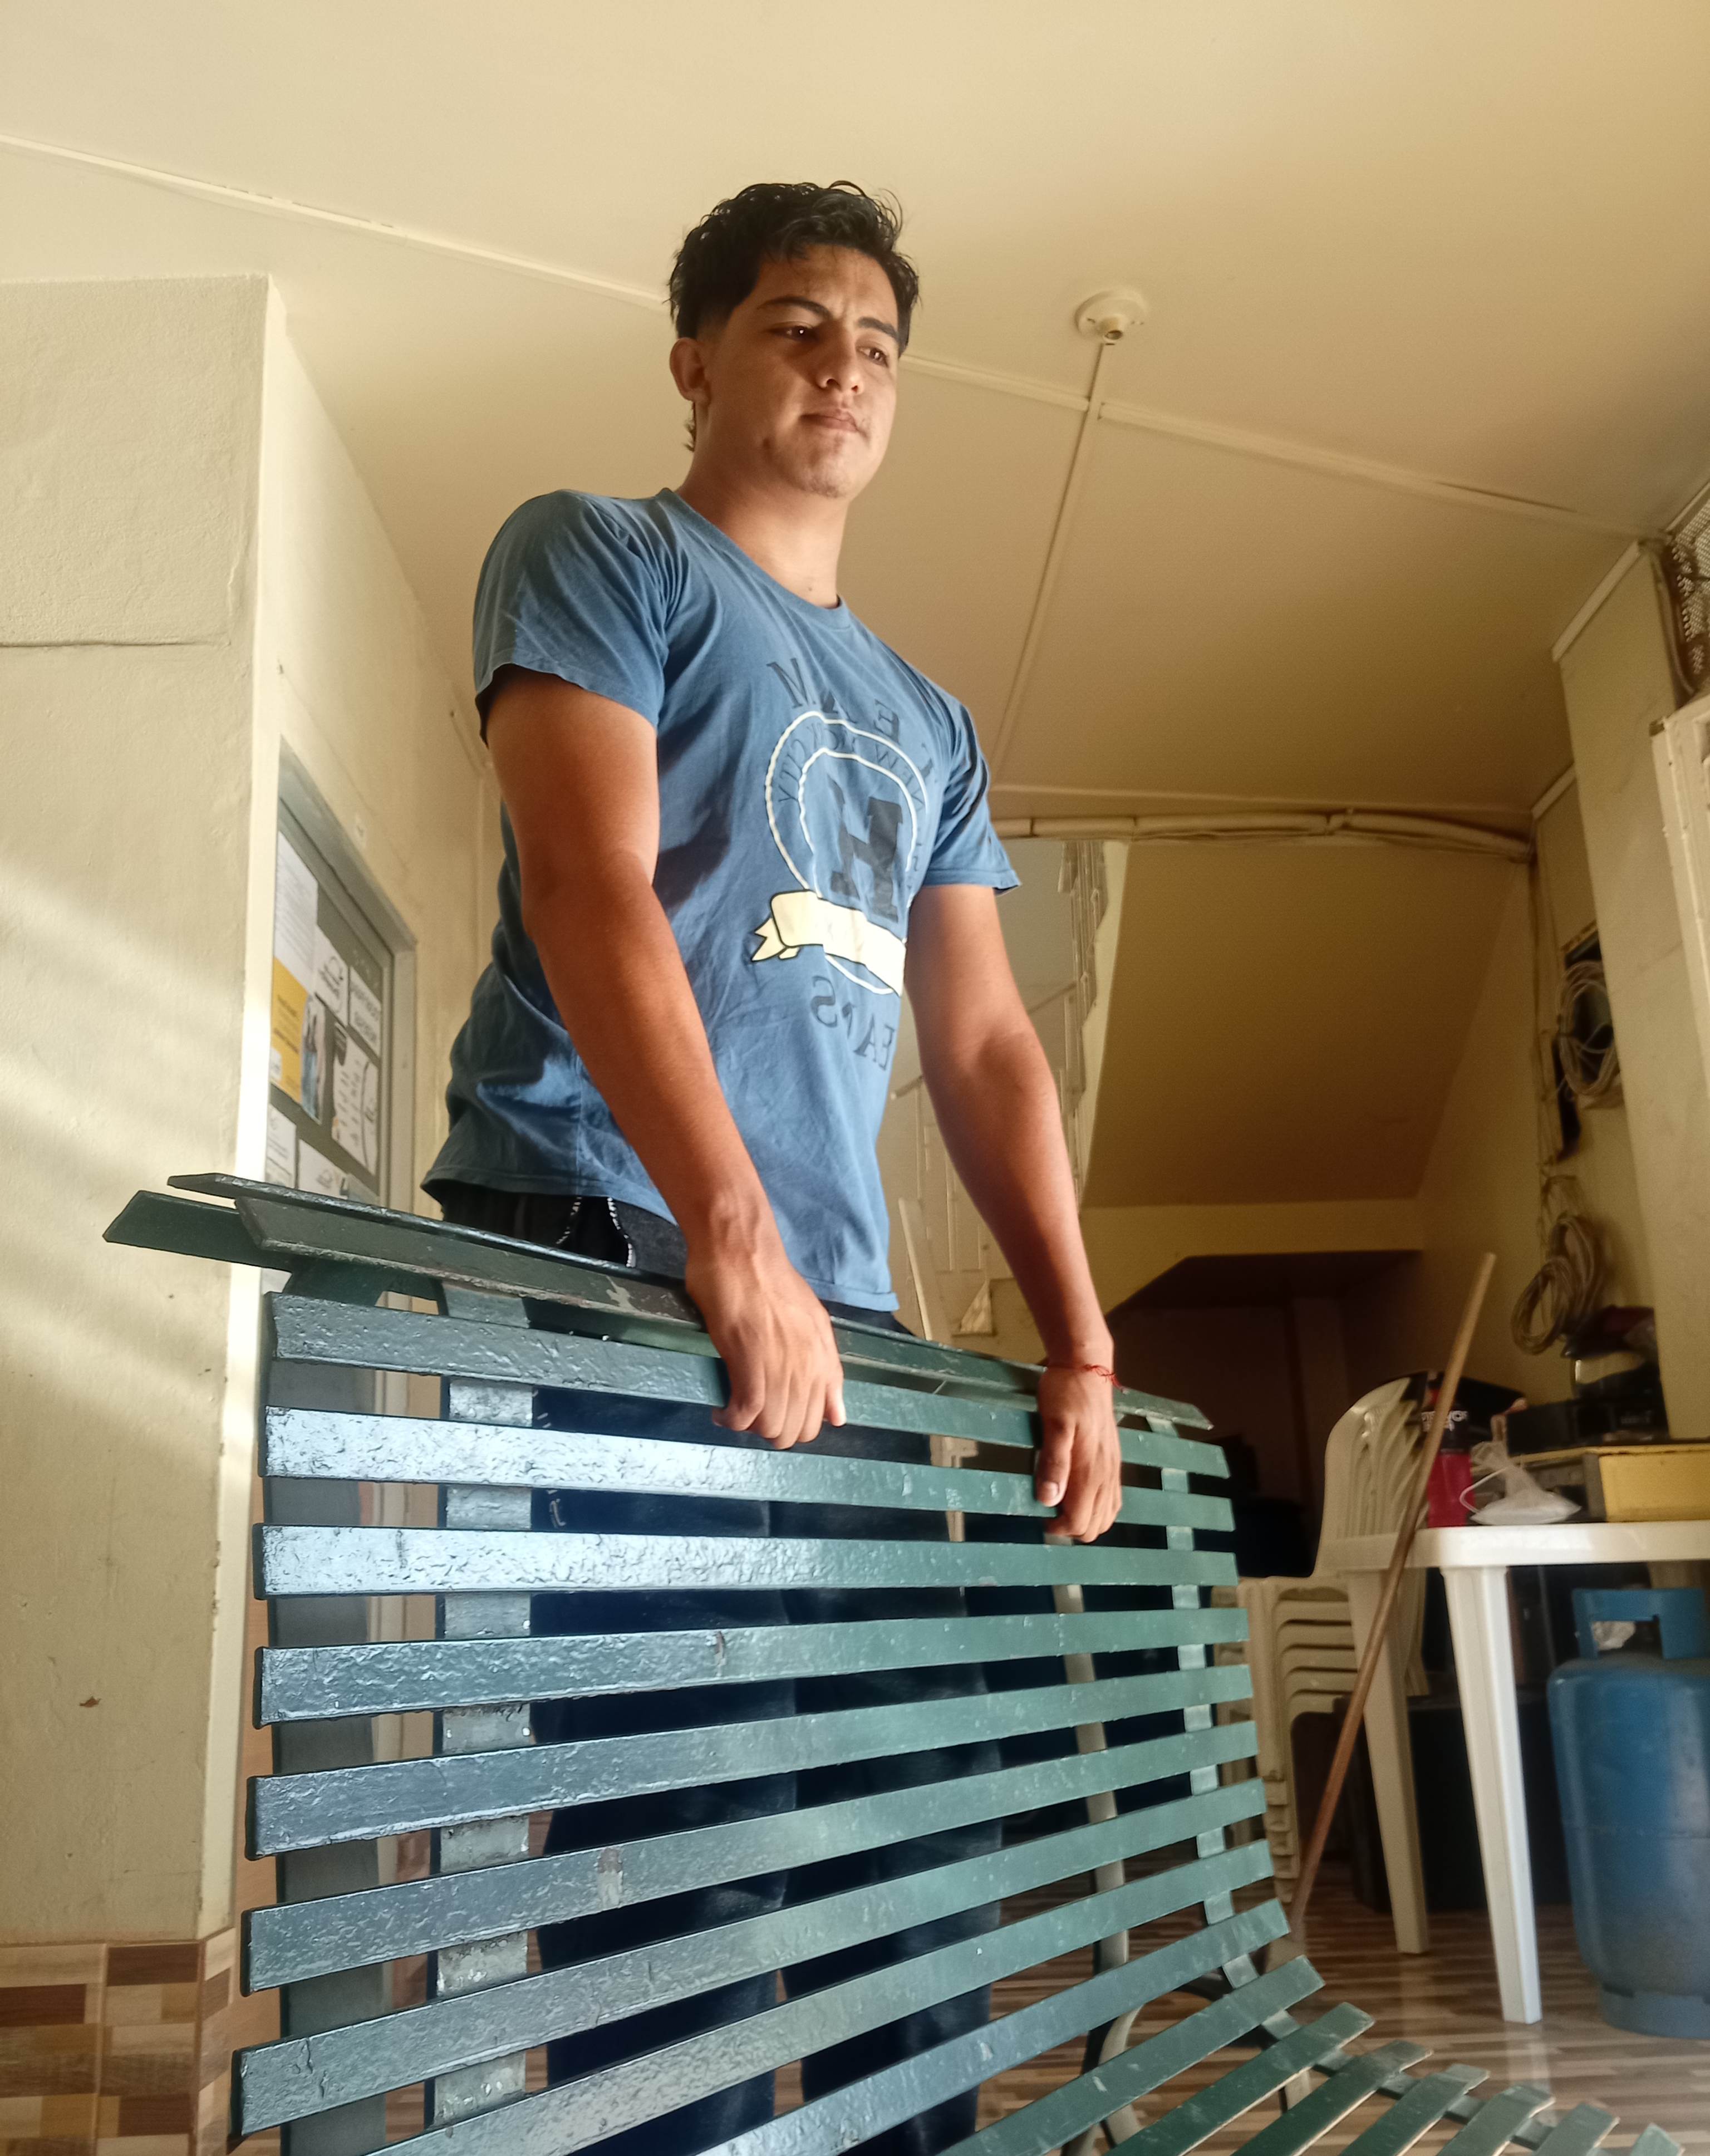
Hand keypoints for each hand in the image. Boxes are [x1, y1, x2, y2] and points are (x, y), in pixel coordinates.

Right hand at [686, 1230, 846, 1449]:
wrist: (742, 1252)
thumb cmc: (770, 1281)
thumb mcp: (813, 1323)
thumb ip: (827, 1370)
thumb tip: (838, 1416)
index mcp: (824, 1359)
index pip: (817, 1421)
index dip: (790, 1424)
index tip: (771, 1411)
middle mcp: (808, 1368)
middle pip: (792, 1430)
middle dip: (768, 1429)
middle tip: (748, 1411)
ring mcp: (780, 1367)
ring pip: (769, 1426)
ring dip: (747, 1426)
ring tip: (732, 1410)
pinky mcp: (748, 1361)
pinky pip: (745, 1412)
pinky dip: (731, 1419)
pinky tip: (722, 1410)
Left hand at [1033, 1367, 1122, 1540]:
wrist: (1087, 1370)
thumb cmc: (1065, 1394)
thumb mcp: (1054, 1425)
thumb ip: (1054, 1463)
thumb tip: (1049, 1500)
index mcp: (1090, 1471)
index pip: (1080, 1521)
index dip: (1058, 1528)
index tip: (1040, 1517)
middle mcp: (1106, 1475)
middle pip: (1095, 1526)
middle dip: (1072, 1528)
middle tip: (1049, 1514)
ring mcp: (1112, 1469)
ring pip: (1107, 1516)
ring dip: (1086, 1521)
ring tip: (1062, 1507)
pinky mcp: (1113, 1461)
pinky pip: (1114, 1499)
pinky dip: (1099, 1509)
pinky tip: (1082, 1498)